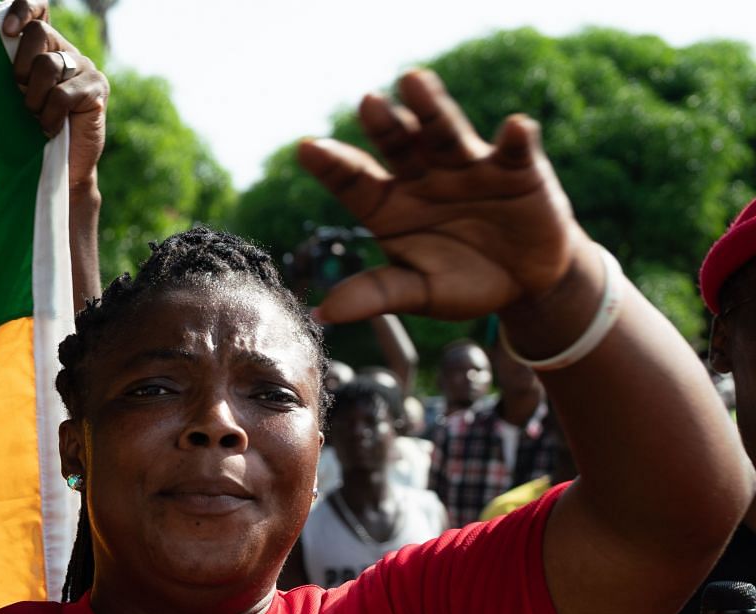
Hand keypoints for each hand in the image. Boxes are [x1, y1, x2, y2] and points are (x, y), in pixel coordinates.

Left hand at [1, 1, 107, 191]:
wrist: (60, 169)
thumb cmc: (30, 135)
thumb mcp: (13, 99)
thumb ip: (9, 73)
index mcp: (45, 49)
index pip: (39, 11)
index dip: (23, 10)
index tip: (6, 31)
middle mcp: (66, 52)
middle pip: (38, 34)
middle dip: (20, 67)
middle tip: (21, 96)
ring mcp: (85, 68)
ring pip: (47, 65)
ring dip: (33, 99)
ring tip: (36, 118)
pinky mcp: (97, 88)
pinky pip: (62, 95)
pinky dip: (49, 117)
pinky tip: (50, 130)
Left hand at [297, 70, 585, 323]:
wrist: (524, 282)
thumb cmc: (462, 282)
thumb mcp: (418, 293)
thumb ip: (376, 294)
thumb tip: (322, 313)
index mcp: (389, 206)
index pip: (353, 182)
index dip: (331, 165)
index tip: (306, 148)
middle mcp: (423, 177)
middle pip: (398, 145)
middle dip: (384, 124)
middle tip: (367, 103)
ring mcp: (467, 167)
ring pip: (445, 132)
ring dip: (431, 108)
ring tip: (414, 82)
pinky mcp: (515, 169)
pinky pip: (514, 150)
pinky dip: (515, 138)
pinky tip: (514, 128)